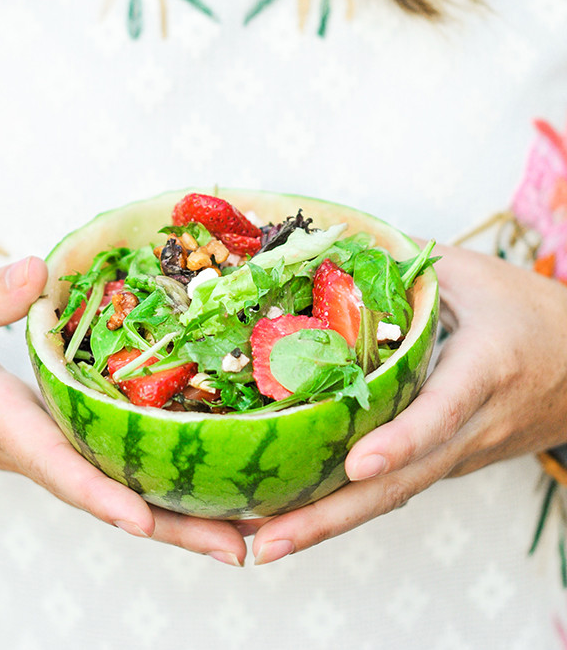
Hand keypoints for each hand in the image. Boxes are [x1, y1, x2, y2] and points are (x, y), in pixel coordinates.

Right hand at [0, 259, 246, 564]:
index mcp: (1, 421)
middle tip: (238, 548)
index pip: (56, 464)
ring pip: (111, 488)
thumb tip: (43, 272)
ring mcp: (40, 448)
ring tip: (238, 526)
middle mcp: (28, 447)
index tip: (147, 519)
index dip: (101, 493)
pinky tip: (190, 480)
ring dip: (172, 513)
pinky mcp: (45, 439)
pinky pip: (103, 466)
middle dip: (170, 527)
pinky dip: (149, 481)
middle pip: (104, 495)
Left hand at [247, 245, 566, 564]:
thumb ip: (405, 263)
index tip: (357, 465)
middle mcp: (474, 426)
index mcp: (485, 370)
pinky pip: (398, 485)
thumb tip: (329, 246)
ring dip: (329, 523)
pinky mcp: (449, 462)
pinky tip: (296, 510)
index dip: (401, 441)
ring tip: (263, 539)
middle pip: (404, 482)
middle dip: (332, 518)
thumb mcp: (472, 275)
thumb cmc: (528, 312)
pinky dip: (347, 504)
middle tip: (267, 543)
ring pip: (395, 495)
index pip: (442, 412)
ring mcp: (461, 454)